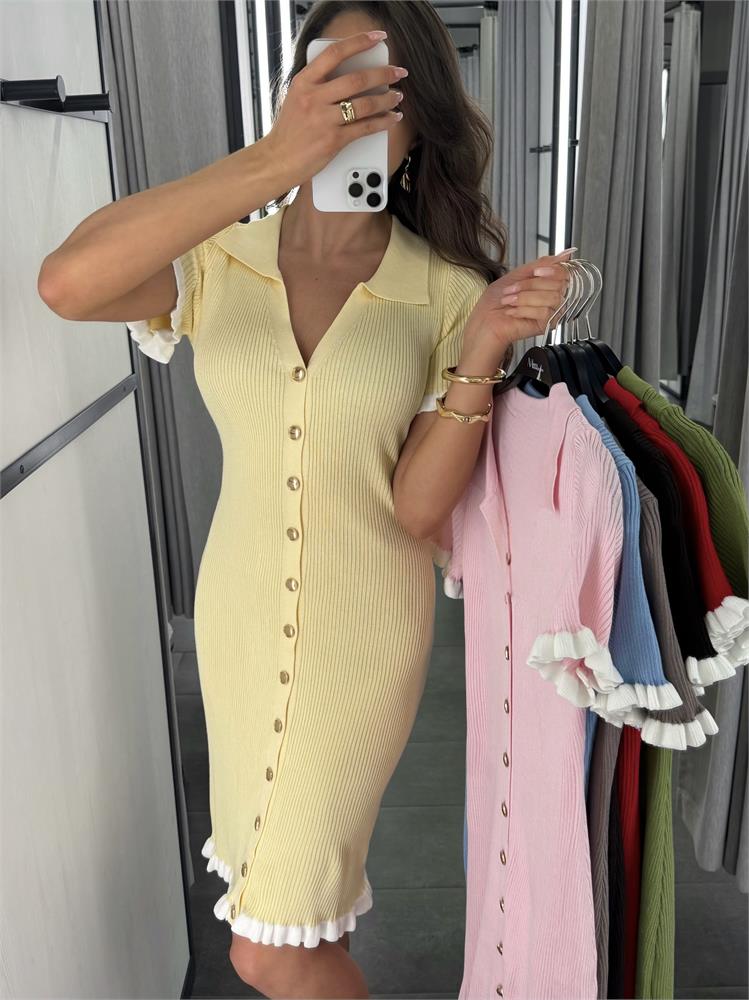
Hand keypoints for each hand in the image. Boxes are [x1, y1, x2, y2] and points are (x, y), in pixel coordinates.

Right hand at [263, 31, 407, 190]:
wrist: (277, 159)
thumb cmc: (289, 130)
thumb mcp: (297, 97)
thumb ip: (318, 84)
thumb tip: (350, 75)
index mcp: (304, 82)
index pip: (335, 54)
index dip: (359, 42)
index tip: (378, 38)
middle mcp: (314, 98)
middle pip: (356, 79)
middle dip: (383, 74)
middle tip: (399, 72)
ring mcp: (324, 119)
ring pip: (364, 104)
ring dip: (386, 99)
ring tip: (397, 96)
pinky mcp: (333, 140)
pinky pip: (365, 128)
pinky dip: (383, 122)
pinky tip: (392, 118)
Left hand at [462, 249, 575, 358]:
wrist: (484, 321)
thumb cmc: (496, 301)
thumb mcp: (517, 274)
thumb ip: (540, 264)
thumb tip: (564, 255)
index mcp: (547, 284)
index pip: (564, 273)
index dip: (552, 270)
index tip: (535, 272)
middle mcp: (552, 297)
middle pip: (558, 285)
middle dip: (530, 285)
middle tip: (513, 289)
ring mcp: (551, 312)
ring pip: (552, 298)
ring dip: (524, 298)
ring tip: (510, 301)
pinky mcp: (546, 325)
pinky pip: (545, 312)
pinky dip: (524, 310)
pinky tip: (513, 312)